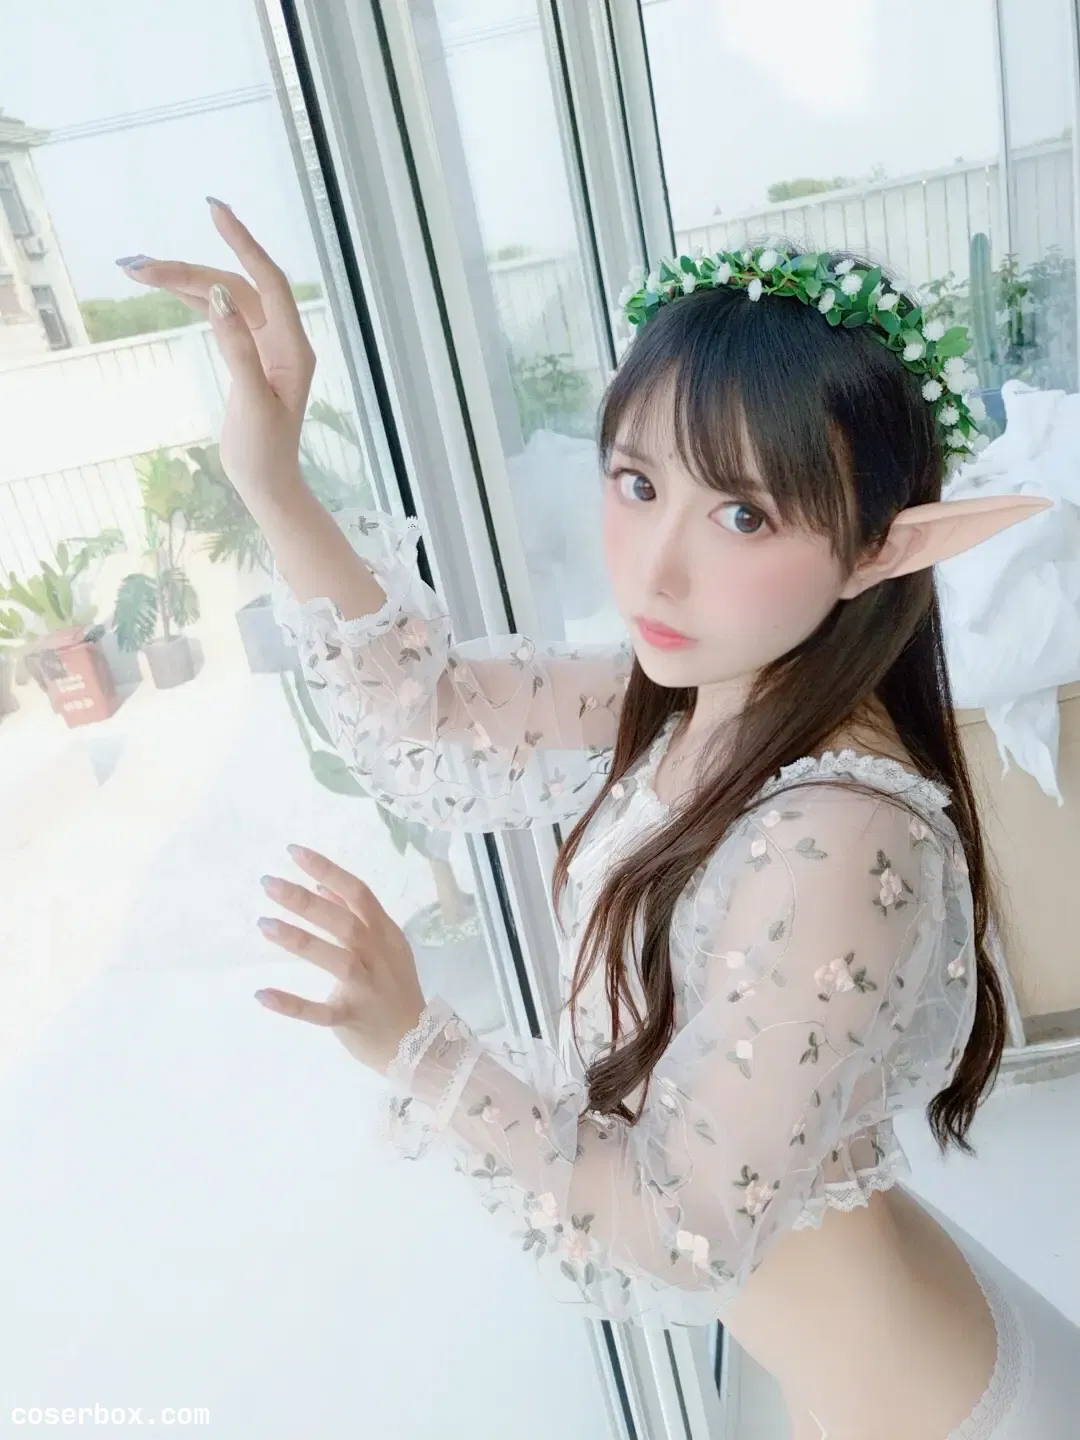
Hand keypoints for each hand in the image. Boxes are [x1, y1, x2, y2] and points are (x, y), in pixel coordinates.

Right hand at [118, 199, 314, 497]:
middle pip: (235, 285)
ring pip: (223, 298)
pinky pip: (220, 315)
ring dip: (183, 282)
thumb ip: (238, 349)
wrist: (267, 484)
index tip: (214, 210)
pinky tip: (165, 287)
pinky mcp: (248, 356)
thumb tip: (219, 296)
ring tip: (137, 270)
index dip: (242, 242)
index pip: (268, 280)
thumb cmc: (265, 452)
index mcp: (293, 346)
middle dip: (188, 269)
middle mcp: (282, 339)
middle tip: (138, 265)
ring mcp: (265, 346)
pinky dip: (192, 300)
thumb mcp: (252, 402)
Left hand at [254, 845, 427, 1074]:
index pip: (358, 893)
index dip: (327, 870)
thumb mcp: (383, 945)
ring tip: (264, 924)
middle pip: (345, 922)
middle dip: (306, 902)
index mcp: (384, 934)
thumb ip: (353, 914)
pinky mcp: (352, 1019)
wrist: (420, 1045)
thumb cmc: (393, 989)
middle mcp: (378, 956)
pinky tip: (262, 994)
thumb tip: (319, 883)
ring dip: (300, 941)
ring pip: (336, 960)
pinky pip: (321, 1012)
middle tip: (268, 883)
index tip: (293, 853)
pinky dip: (292, 1005)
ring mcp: (367, 988)